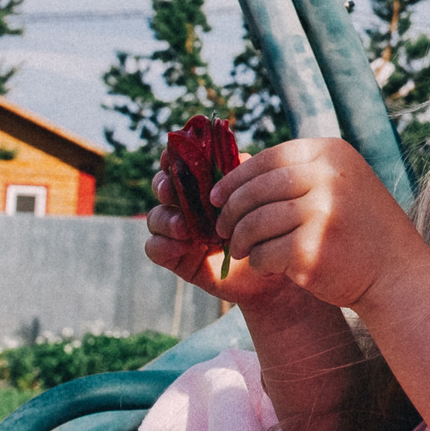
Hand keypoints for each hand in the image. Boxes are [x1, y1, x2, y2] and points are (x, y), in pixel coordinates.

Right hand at [142, 170, 295, 305]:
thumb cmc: (270, 234)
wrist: (274, 274)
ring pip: (156, 217)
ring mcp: (181, 233)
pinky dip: (163, 244)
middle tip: (171, 191)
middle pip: (162, 188)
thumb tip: (239, 158)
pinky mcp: (178, 259)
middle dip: (163, 186)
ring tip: (184, 227)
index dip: (172, 158)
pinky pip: (154, 248)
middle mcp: (190, 207)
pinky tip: (182, 245)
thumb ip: (247, 181)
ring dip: (165, 218)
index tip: (171, 156)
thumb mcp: (260, 203)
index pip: (182, 166)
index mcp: (207, 187)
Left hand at [210, 137, 429, 310]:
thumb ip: (298, 173)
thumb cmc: (361, 228)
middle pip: (258, 189)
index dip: (237, 178)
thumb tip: (236, 168)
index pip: (270, 157)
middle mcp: (328, 177)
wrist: (397, 272)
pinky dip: (259, 261)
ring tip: (239, 249)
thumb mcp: (339, 184)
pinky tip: (266, 265)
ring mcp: (322, 213)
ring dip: (241, 238)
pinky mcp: (312, 250)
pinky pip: (266, 253)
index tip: (217, 196)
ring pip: (256, 222)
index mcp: (332, 154)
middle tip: (222, 227)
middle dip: (231, 210)